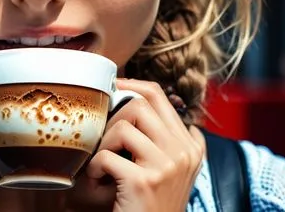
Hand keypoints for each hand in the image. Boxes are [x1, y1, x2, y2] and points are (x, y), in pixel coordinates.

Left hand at [73, 79, 203, 211]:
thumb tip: (172, 112)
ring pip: (123, 126)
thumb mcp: (176, 172)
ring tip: (101, 163)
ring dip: (104, 144)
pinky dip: (95, 167)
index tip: (114, 87)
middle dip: (115, 118)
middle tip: (106, 140)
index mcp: (189, 145)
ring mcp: (166, 166)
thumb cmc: (155, 205)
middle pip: (140, 105)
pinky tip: (97, 180)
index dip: (132, 85)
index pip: (159, 95)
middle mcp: (182, 152)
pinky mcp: (145, 180)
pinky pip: (107, 156)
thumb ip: (175, 141)